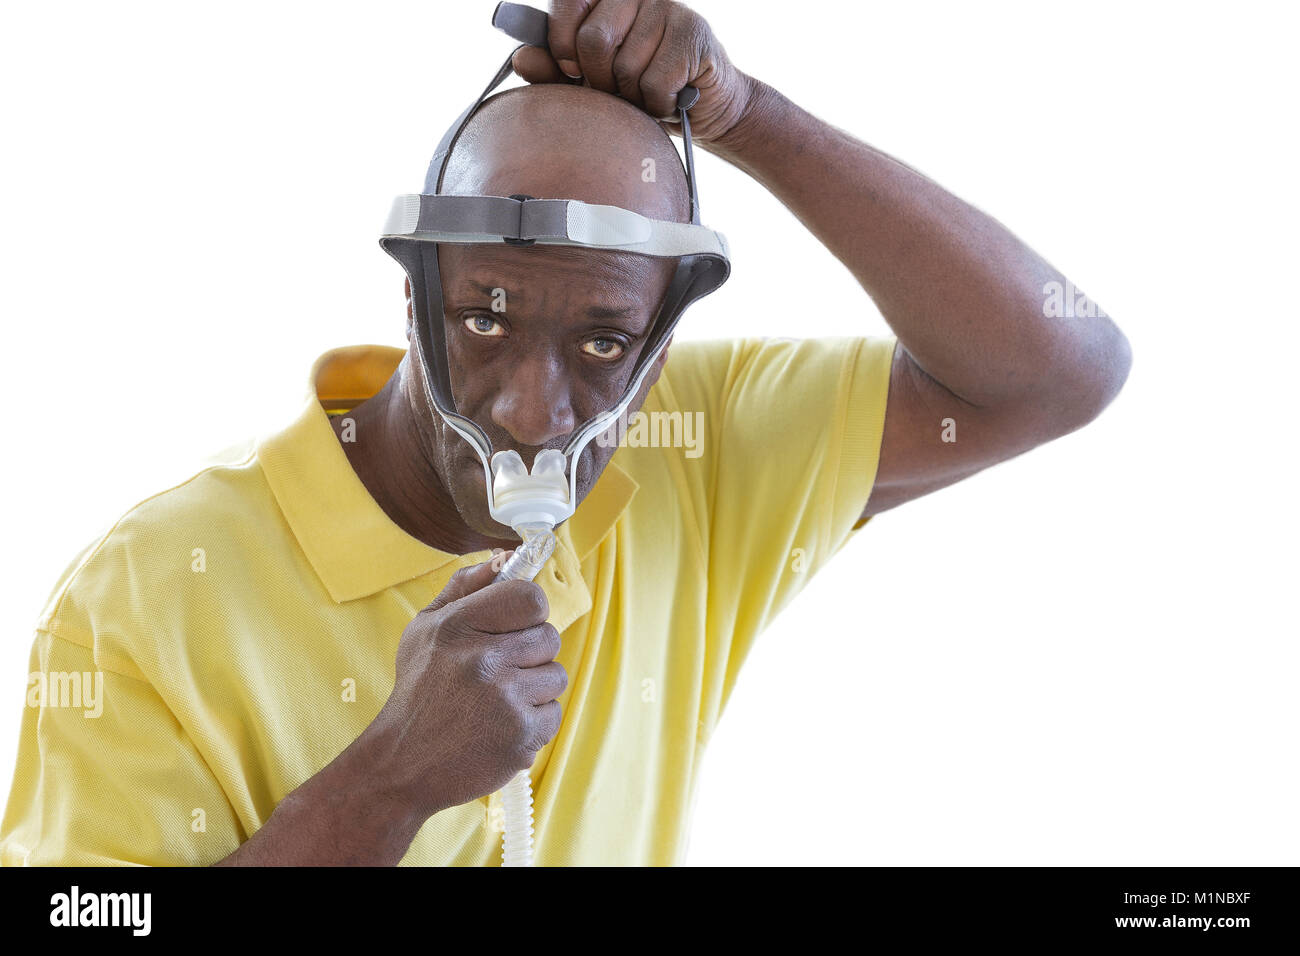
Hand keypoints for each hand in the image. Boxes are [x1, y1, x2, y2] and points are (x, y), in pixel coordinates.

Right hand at [372, 556, 565, 815]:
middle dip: (530, 653)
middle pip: (549, 637)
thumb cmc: (419, 692)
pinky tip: (501, 727)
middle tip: (498, 671)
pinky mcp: (521, 736)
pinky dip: (533, 722)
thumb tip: (504, 559)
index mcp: (459, 626)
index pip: (530, 598)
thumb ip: (464, 588)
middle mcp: (483, 660)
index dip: (529, 611)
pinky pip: (554, 714)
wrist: (402, 765)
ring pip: (556, 676)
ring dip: (534, 688)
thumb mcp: (425, 630)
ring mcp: (505, 700)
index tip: (515, 626)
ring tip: (498, 700)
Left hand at [510, 0, 757, 148]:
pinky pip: (655, 81)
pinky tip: (670, 99)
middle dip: (600, 81)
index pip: (567, 1)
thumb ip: (555, 71)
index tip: (571, 69)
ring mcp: (667, 7)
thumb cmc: (642, 91)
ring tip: (646, 95)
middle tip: (617, 90)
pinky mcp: (693, 33)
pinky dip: (657, 105)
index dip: (560, 43)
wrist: (704, 108)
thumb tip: (522, 59)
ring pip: (626, 67)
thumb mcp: (592, 84)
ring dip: (633, 98)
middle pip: (594, 41)